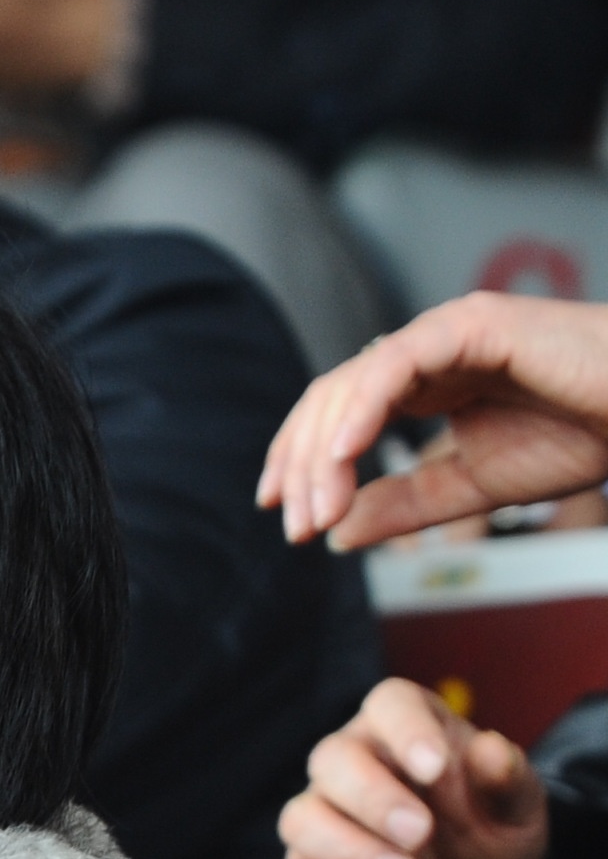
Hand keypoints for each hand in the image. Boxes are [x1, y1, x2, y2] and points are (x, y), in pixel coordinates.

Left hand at [261, 293, 607, 549]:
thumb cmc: (582, 435)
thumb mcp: (472, 486)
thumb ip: (404, 504)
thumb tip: (335, 535)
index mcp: (422, 383)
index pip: (334, 413)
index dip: (299, 460)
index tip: (282, 514)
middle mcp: (425, 351)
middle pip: (330, 399)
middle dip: (303, 466)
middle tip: (296, 527)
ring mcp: (447, 332)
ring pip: (352, 383)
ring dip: (324, 451)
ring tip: (318, 509)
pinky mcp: (473, 324)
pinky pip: (395, 364)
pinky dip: (361, 410)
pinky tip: (344, 455)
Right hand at [264, 678, 547, 858]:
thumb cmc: (489, 835)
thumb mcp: (517, 812)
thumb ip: (509, 782)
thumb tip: (491, 751)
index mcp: (407, 730)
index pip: (391, 705)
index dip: (406, 729)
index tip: (435, 768)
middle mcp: (353, 766)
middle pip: (333, 759)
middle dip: (373, 798)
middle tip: (419, 834)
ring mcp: (322, 822)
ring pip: (302, 819)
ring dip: (348, 850)